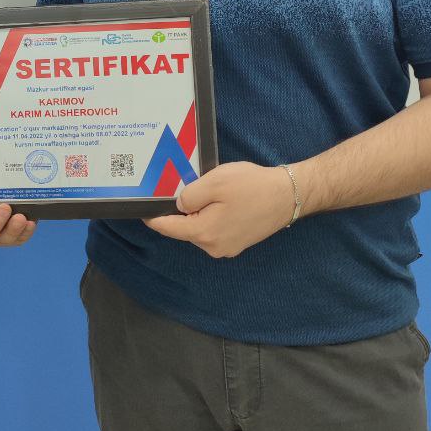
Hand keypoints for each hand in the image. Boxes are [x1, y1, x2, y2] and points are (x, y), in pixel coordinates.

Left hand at [144, 162, 294, 257]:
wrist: (289, 195)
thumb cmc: (252, 187)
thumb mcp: (215, 183)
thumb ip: (189, 196)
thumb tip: (179, 206)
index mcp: (204, 233)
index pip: (168, 228)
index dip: (153, 217)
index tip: (142, 209)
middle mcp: (213, 247)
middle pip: (184, 228)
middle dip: (181, 210)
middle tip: (182, 187)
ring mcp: (226, 247)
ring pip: (200, 228)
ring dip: (198, 212)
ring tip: (210, 191)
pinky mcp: (237, 242)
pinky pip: (214, 229)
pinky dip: (211, 216)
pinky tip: (222, 200)